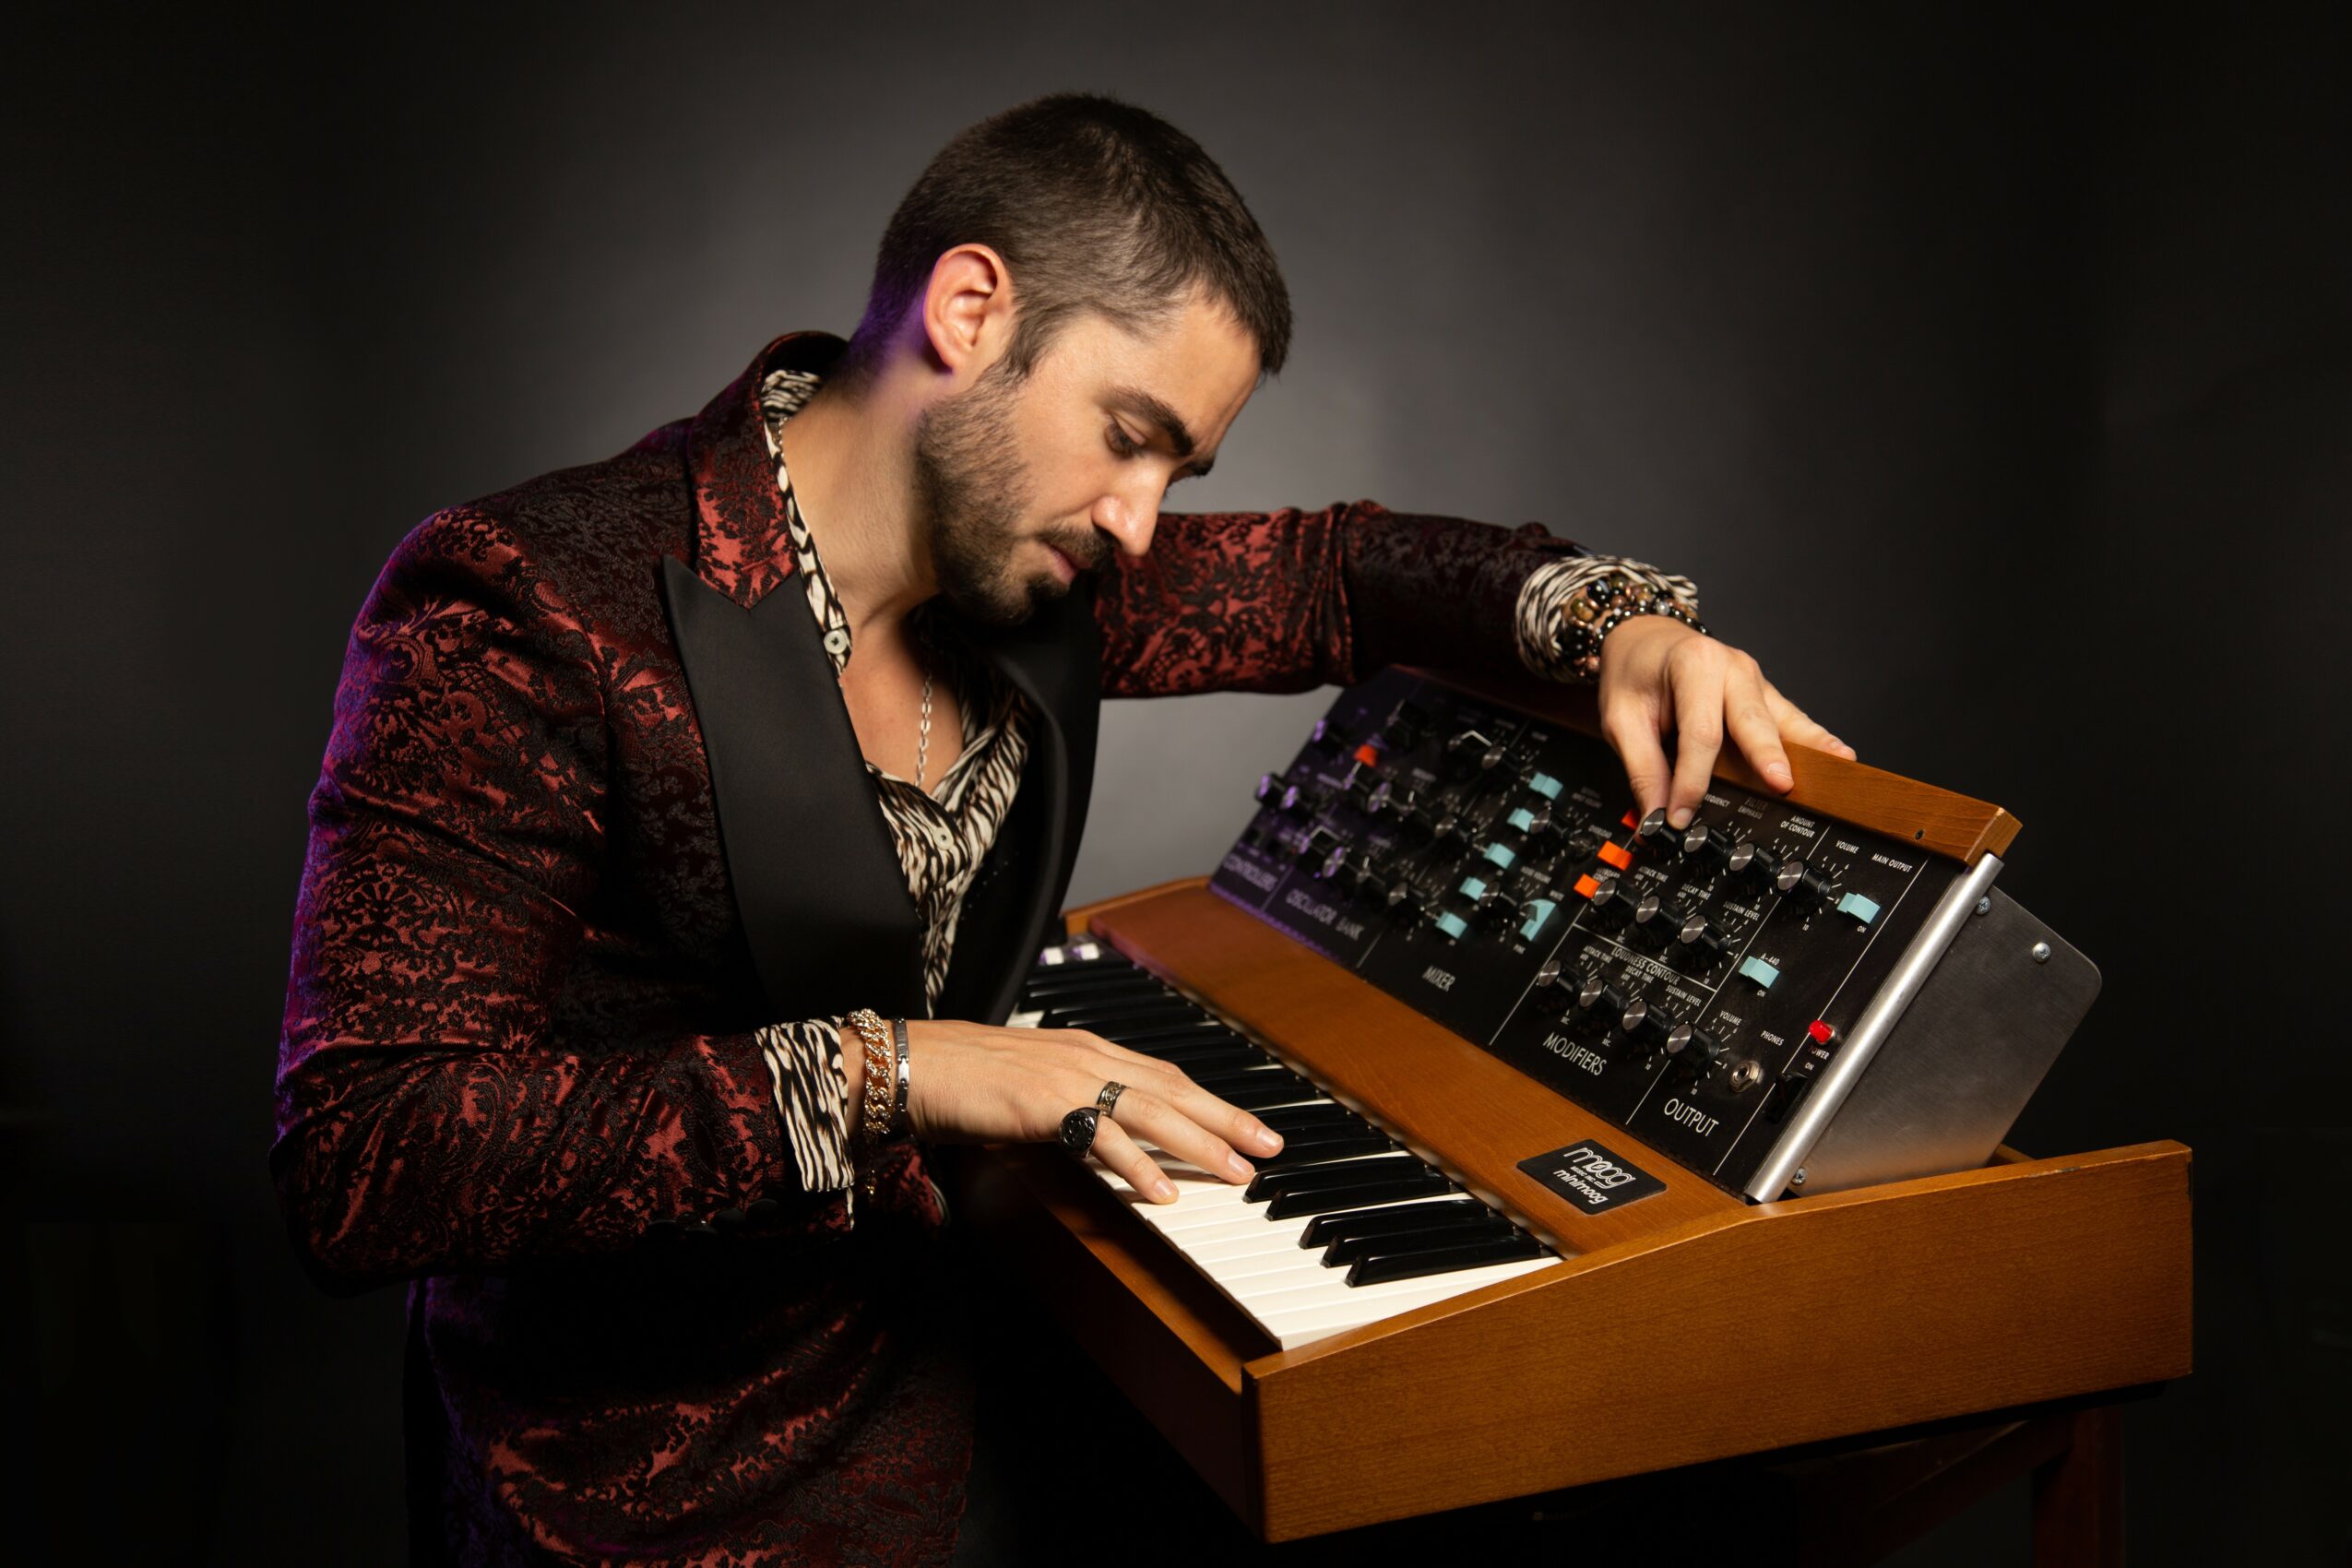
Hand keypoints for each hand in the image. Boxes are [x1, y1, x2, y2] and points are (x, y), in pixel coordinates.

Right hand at [893, 1019, 1284, 1201]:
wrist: (910, 1063)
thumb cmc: (960, 1077)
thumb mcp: (1028, 1087)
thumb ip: (1068, 1106)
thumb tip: (1097, 1134)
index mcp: (1086, 1049)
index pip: (1164, 1075)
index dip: (1211, 1100)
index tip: (1247, 1124)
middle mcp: (1087, 1056)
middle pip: (1175, 1089)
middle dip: (1228, 1118)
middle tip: (1270, 1146)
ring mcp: (1067, 1076)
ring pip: (1152, 1111)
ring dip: (1201, 1143)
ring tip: (1237, 1173)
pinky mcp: (1044, 1103)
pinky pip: (1102, 1138)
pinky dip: (1138, 1165)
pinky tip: (1164, 1191)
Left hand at [1595, 616, 1854, 827]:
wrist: (1643, 637)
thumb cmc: (1635, 672)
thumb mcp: (1621, 718)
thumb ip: (1642, 767)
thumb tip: (1655, 814)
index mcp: (1694, 664)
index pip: (1699, 733)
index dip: (1692, 779)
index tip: (1681, 814)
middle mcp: (1732, 667)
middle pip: (1751, 720)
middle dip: (1765, 755)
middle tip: (1780, 785)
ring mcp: (1754, 680)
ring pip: (1782, 719)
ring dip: (1806, 745)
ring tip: (1836, 766)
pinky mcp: (1764, 695)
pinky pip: (1791, 719)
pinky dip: (1813, 738)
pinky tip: (1838, 755)